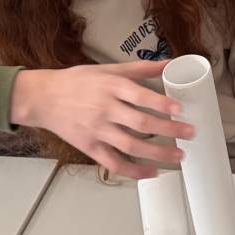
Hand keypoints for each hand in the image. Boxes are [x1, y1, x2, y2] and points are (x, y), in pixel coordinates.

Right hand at [11, 61, 194, 178]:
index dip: (160, 103)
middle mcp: (105, 109)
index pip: (140, 96)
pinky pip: (114, 163)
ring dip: (158, 153)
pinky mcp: (90, 147)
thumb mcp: (107, 69)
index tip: (179, 109)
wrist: (44, 98)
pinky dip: (134, 171)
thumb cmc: (77, 81)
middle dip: (169, 130)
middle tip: (190, 134)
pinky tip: (152, 172)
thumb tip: (170, 62)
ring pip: (131, 146)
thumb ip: (140, 68)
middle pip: (141, 124)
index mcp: (111, 87)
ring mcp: (97, 131)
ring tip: (179, 156)